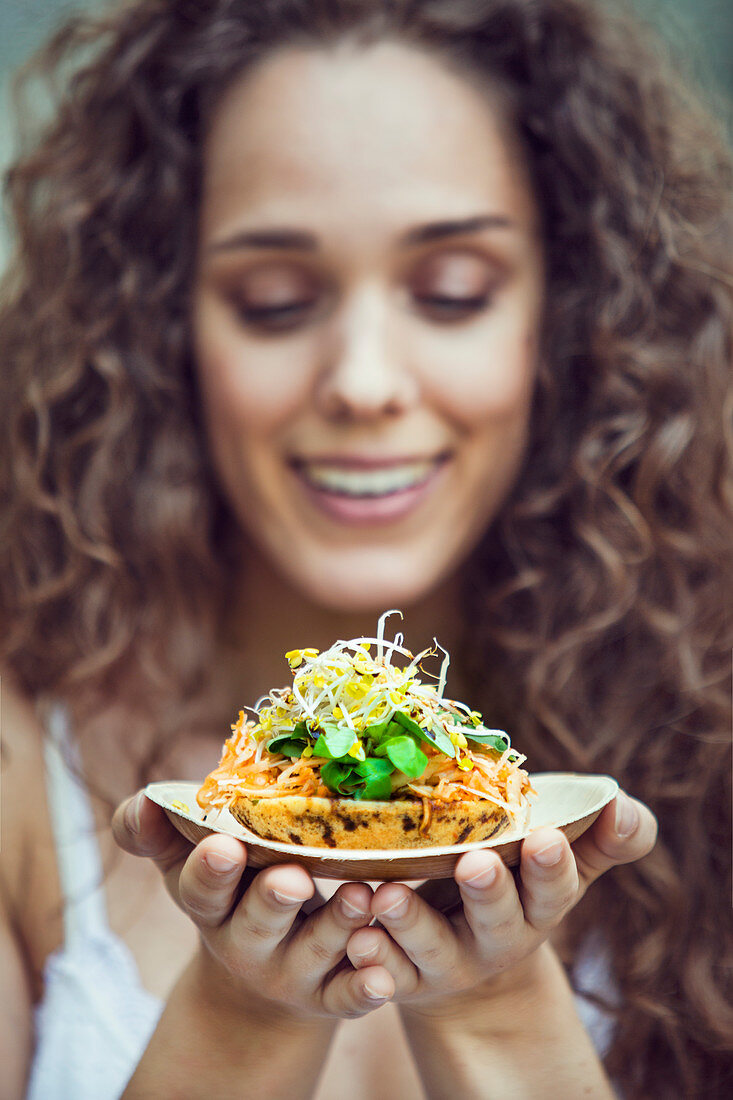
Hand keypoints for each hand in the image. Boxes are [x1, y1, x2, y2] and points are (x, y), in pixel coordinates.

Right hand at [112, 792, 395, 1021]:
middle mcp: (248, 943)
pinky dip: (365, 988)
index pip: (202, 889)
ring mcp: (291, 971)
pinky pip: (348, 995)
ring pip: (315, 950)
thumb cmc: (229, 893)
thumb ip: (159, 832)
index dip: (211, 871)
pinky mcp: (330, 995)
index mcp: (212, 906)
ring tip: (361, 897)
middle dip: (273, 899)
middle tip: (293, 877)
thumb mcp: (187, 865)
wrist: (257, 982)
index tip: (224, 845)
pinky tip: (383, 976)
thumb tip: (140, 804)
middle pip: (258, 922)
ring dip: (337, 925)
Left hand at [345, 790, 656, 1016]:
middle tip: (474, 861)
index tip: (546, 836)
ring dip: (411, 923)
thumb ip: (602, 834)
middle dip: (488, 891)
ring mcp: (450, 960)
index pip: (554, 888)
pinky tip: (358, 937)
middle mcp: (498, 937)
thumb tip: (625, 810)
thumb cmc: (519, 880)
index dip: (552, 866)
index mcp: (538, 904)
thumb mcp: (563, 858)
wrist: (470, 949)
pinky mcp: (405, 976)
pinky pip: (387, 972)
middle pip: (497, 919)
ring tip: (389, 895)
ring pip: (432, 947)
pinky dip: (373, 958)